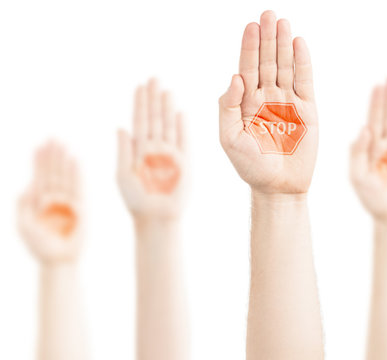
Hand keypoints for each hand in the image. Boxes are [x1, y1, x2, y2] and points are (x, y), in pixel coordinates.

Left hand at [18, 142, 81, 262]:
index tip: (39, 146)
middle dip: (52, 156)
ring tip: (63, 145)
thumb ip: (22, 205)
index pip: (39, 176)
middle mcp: (54, 199)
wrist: (58, 259)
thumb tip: (27, 185)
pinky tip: (75, 161)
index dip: (39, 161)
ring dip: (63, 160)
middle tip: (53, 138)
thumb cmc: (40, 246)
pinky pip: (78, 186)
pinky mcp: (80, 207)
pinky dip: (76, 174)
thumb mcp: (23, 225)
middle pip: (52, 172)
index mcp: (39, 202)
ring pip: (64, 176)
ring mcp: (67, 201)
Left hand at [117, 78, 184, 219]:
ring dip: (167, 107)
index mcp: (138, 150)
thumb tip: (120, 127)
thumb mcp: (122, 175)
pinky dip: (182, 127)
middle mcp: (154, 149)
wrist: (156, 217)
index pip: (139, 121)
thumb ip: (123, 151)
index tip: (140, 86)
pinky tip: (180, 112)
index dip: (139, 104)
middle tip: (153, 78)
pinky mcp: (184, 162)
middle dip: (153, 99)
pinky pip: (184, 140)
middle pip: (154, 118)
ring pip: (168, 125)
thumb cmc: (136, 200)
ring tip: (166, 90)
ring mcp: (170, 154)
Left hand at [219, 10, 317, 194]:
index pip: (247, 68)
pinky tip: (299, 44)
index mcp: (246, 103)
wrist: (278, 187)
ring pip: (286, 67)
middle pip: (266, 61)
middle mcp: (266, 98)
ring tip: (283, 23)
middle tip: (268, 14)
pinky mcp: (307, 110)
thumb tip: (234, 77)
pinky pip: (305, 81)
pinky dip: (303, 62)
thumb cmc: (250, 166)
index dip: (249, 47)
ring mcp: (287, 102)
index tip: (251, 26)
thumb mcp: (229, 138)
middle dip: (267, 38)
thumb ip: (227, 107)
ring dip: (284, 45)